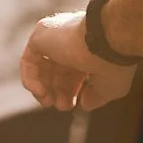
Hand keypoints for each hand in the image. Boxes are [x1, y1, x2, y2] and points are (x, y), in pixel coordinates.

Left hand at [20, 11, 136, 111]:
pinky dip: (30, 79)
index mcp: (88, 48)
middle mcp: (70, 41)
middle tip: (62, 106)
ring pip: (41, 67)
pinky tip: (40, 92)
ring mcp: (55, 37)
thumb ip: (96, 96)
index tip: (76, 104)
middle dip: (58, 92)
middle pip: (56, 71)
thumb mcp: (110, 87)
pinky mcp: (41, 36)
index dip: (71, 91)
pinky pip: (28, 61)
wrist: (108, 40)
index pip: (73, 72)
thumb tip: (84, 104)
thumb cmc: (113, 63)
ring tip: (48, 102)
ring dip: (42, 89)